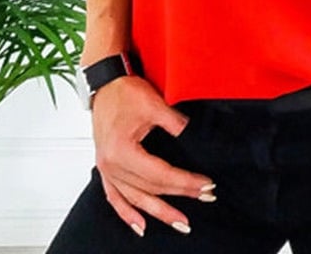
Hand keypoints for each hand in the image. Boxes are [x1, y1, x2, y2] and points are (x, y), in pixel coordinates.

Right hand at [92, 75, 216, 237]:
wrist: (105, 84)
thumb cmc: (125, 92)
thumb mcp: (154, 103)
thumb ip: (174, 122)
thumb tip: (191, 135)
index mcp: (121, 150)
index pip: (160, 174)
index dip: (185, 181)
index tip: (205, 184)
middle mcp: (111, 164)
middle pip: (150, 188)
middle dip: (179, 195)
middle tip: (204, 197)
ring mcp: (107, 169)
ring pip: (134, 198)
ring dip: (158, 212)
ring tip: (179, 221)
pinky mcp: (106, 167)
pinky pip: (115, 197)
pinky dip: (127, 213)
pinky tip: (140, 225)